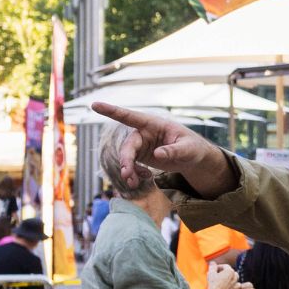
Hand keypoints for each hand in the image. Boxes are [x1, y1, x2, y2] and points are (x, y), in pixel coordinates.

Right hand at [90, 103, 234, 196]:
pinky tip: (143, 178)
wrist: (194, 159)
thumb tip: (157, 155)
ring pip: (127, 157)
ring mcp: (142, 145)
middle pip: (128, 145)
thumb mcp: (188, 149)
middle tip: (126, 175)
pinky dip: (134, 173)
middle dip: (125, 160)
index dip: (112, 111)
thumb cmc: (193, 148)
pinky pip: (132, 165)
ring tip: (133, 183)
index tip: (95, 104)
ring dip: (127, 170)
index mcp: (154, 124)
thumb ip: (173, 151)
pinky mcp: (142, 156)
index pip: (130, 116)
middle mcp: (144, 133)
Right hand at [205, 262, 238, 288]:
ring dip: (231, 281)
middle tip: (220, 274)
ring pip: (236, 281)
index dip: (219, 266)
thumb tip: (213, 263)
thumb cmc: (213, 283)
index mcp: (230, 271)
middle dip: (226, 273)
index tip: (215, 269)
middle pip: (232, 273)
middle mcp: (235, 278)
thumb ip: (213, 266)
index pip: (226, 266)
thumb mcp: (211, 272)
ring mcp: (235, 286)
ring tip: (225, 281)